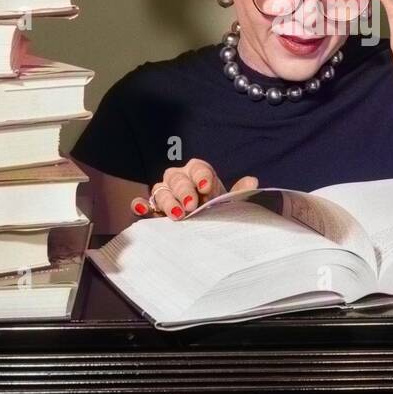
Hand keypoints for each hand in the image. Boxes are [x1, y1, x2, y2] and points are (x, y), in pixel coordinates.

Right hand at [129, 158, 257, 220]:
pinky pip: (143, 204)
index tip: (206, 188)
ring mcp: (165, 193)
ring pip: (160, 191)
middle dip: (184, 190)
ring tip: (177, 214)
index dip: (201, 176)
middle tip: (191, 206)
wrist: (206, 225)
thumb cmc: (217, 209)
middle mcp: (179, 179)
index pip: (198, 168)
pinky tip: (142, 210)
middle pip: (177, 179)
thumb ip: (240, 192)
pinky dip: (140, 205)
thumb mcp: (231, 201)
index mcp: (198, 172)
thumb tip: (252, 182)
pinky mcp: (153, 209)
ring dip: (167, 201)